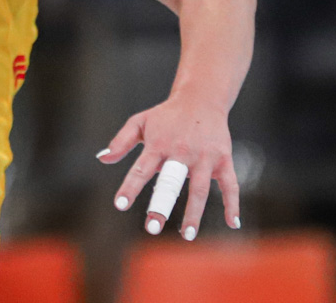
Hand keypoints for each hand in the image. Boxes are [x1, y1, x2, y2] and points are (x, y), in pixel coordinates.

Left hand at [97, 94, 240, 239]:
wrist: (200, 99)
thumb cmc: (165, 116)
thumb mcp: (139, 122)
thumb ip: (121, 141)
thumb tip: (102, 158)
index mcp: (158, 144)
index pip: (140, 169)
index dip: (130, 187)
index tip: (120, 205)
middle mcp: (181, 151)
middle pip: (170, 182)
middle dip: (161, 204)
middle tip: (152, 228)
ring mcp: (204, 157)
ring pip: (199, 189)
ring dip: (193, 213)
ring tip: (187, 236)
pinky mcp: (224, 159)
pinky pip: (230, 184)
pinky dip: (233, 203)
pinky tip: (232, 223)